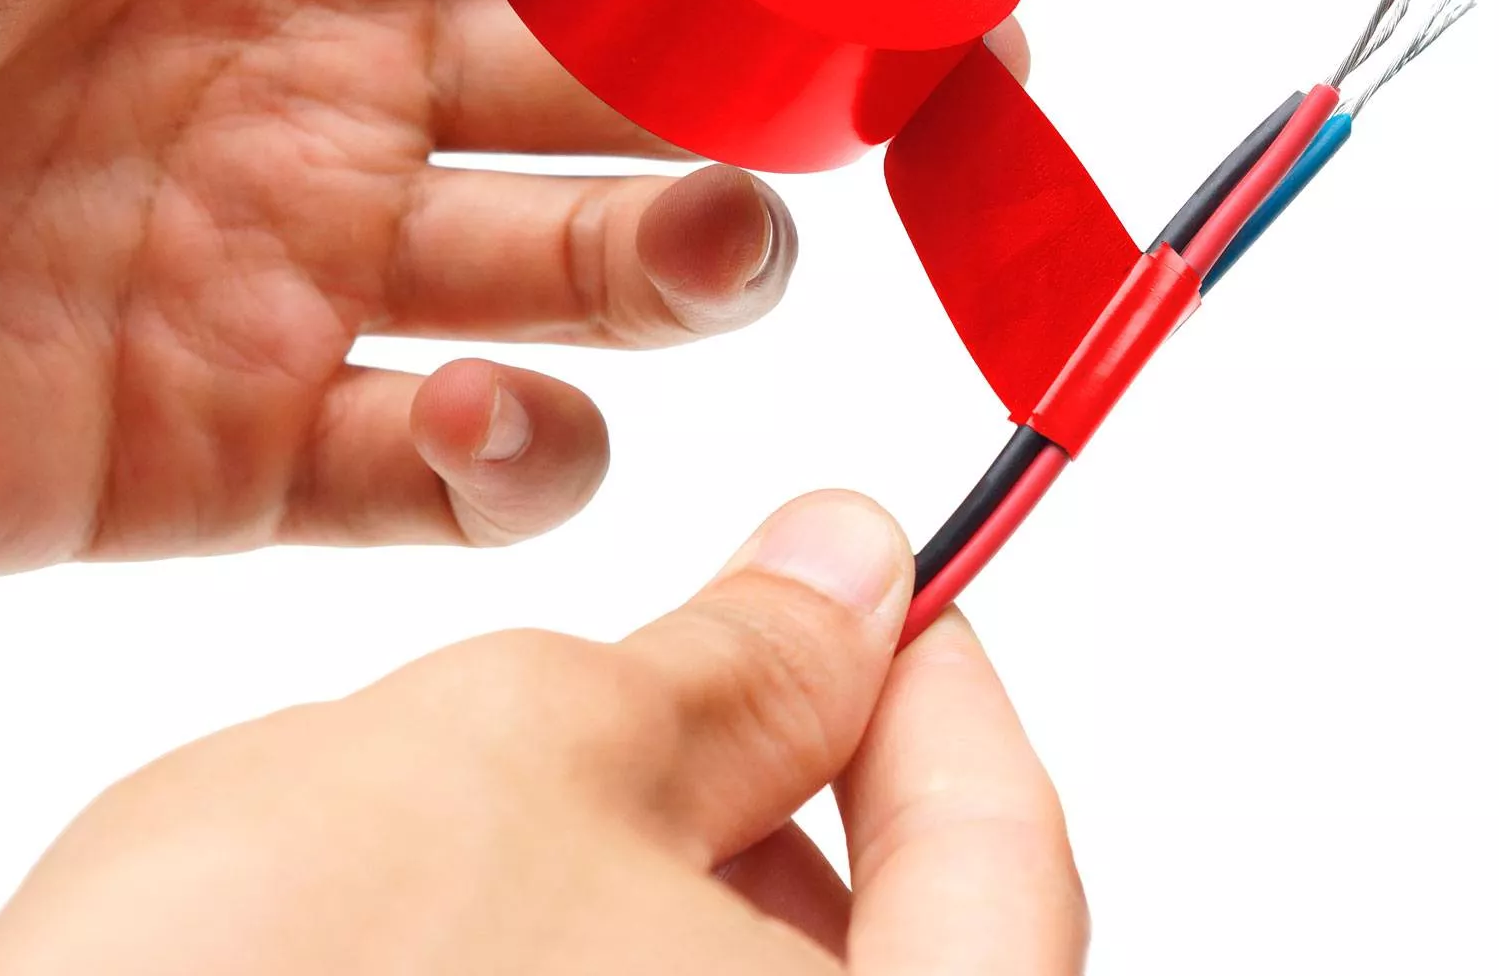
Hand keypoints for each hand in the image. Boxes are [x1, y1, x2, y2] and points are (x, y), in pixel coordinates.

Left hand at [0, 0, 799, 575]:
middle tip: (825, 112)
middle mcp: (336, 92)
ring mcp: (306, 276)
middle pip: (617, 102)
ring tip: (713, 252)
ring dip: (683, 272)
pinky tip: (481, 412)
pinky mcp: (249, 453)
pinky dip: (515, 461)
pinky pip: (450, 475)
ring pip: (581, 286)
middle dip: (741, 104)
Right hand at [0, 493, 1086, 974]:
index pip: (1007, 849)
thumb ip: (731, 659)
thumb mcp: (531, 748)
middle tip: (710, 662)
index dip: (940, 680)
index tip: (877, 584)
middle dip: (797, 775)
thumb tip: (852, 561)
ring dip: (684, 868)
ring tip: (552, 785)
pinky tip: (491, 904)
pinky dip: (598, 956)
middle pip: (901, 945)